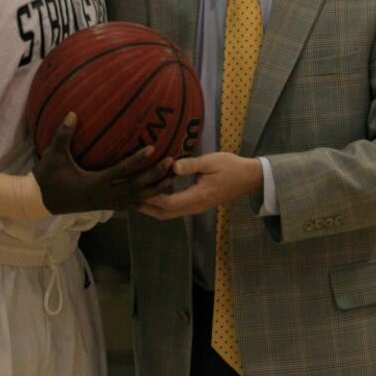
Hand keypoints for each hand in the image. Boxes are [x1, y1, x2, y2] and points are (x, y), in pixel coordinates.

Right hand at [33, 113, 173, 212]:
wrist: (39, 201)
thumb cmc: (47, 176)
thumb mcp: (54, 154)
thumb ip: (63, 134)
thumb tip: (73, 113)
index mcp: (94, 183)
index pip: (121, 171)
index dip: (138, 160)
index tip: (153, 148)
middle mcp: (103, 196)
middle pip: (136, 187)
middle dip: (155, 176)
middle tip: (172, 162)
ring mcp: (105, 203)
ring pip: (136, 199)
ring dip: (154, 189)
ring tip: (171, 178)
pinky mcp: (103, 207)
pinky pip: (129, 205)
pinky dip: (144, 199)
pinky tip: (154, 193)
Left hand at [139, 152, 262, 219]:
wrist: (247, 178)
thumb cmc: (230, 167)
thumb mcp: (212, 161)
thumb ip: (192, 164)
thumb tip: (173, 167)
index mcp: (198, 197)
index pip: (169, 203)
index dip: (151, 198)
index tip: (136, 189)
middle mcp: (195, 206)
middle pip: (165, 214)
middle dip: (146, 207)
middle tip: (128, 198)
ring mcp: (195, 207)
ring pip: (169, 214)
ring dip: (151, 207)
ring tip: (135, 197)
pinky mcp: (196, 204)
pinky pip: (174, 209)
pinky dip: (161, 204)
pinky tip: (153, 193)